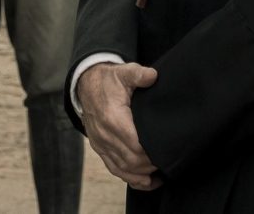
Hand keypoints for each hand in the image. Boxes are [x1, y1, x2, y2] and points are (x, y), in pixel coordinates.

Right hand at [77, 62, 161, 190]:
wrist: (86, 85)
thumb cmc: (108, 80)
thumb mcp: (123, 72)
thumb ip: (138, 74)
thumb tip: (153, 76)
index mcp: (112, 118)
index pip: (134, 144)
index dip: (150, 152)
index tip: (165, 150)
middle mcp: (105, 135)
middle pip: (130, 160)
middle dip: (149, 165)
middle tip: (167, 160)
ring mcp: (101, 144)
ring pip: (123, 169)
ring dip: (142, 174)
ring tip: (159, 174)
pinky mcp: (100, 148)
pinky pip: (115, 169)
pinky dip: (131, 178)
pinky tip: (146, 181)